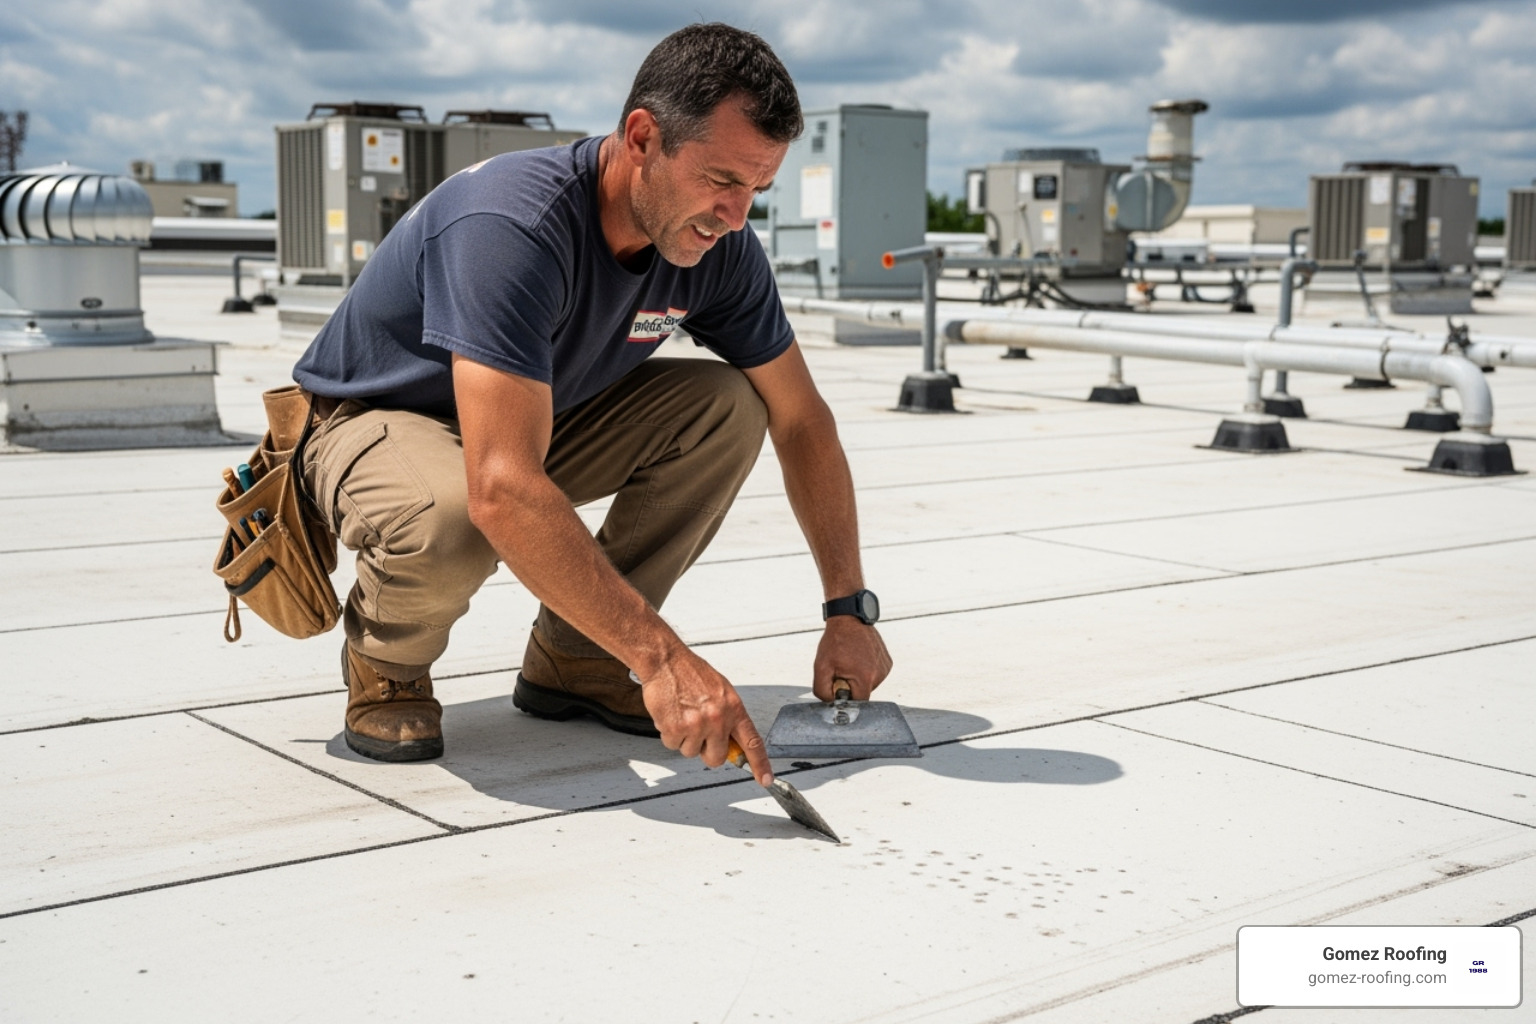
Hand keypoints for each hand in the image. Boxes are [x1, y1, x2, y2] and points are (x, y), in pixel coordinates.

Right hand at [639, 649, 772, 786]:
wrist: (666, 661)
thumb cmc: (691, 673)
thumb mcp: (722, 691)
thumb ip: (729, 717)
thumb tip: (731, 740)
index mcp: (734, 708)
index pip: (753, 742)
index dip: (760, 764)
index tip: (766, 779)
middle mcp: (718, 719)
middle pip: (717, 758)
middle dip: (707, 751)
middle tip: (698, 732)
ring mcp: (697, 725)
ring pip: (691, 752)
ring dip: (684, 739)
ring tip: (682, 715)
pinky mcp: (676, 728)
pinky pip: (672, 745)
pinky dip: (669, 733)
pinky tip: (671, 714)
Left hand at [812, 617, 892, 700]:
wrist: (849, 619)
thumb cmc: (835, 641)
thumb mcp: (820, 667)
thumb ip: (823, 691)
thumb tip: (831, 702)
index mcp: (865, 678)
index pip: (857, 703)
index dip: (845, 696)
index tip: (839, 683)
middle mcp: (879, 674)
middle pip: (863, 693)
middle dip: (851, 685)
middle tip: (842, 668)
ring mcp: (885, 667)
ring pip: (869, 684)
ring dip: (859, 677)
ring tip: (850, 660)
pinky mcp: (887, 661)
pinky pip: (875, 674)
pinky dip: (866, 670)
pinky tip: (859, 657)